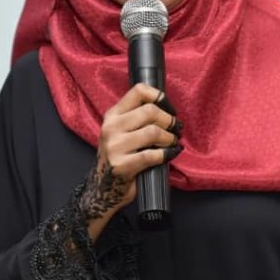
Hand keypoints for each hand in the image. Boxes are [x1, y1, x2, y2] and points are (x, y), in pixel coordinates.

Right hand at [81, 83, 182, 240]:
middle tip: (176, 129)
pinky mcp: (122, 165)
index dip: (159, 97)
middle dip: (169, 121)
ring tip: (172, 143)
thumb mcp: (121, 131)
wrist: (103, 188)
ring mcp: (114, 147)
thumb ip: (138, 117)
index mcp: (112, 115)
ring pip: (153, 132)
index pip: (138, 91)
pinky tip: (171, 154)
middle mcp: (111, 127)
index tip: (169, 109)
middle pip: (150, 111)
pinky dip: (167, 154)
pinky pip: (152, 155)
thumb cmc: (120, 157)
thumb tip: (168, 108)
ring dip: (169, 138)